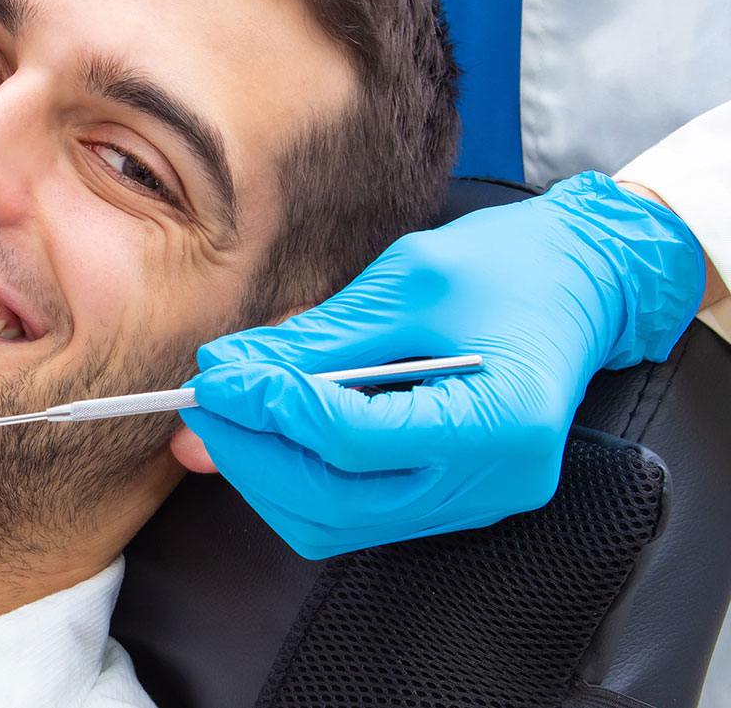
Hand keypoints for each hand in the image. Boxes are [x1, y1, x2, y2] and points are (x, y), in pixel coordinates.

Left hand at [178, 172, 706, 558]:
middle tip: (202, 405)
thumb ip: (317, 338)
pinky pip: (355, 512)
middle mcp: (490, 482)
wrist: (587, 280)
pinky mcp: (450, 497)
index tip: (218, 377)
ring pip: (335, 522)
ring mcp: (473, 500)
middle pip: (334, 502)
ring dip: (265, 474)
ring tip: (223, 417)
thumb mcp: (409, 281)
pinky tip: (267, 433)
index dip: (274, 412)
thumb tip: (228, 372)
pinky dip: (298, 478)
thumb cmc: (510, 266)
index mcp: (498, 423)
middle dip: (253, 455)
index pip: (354, 441)